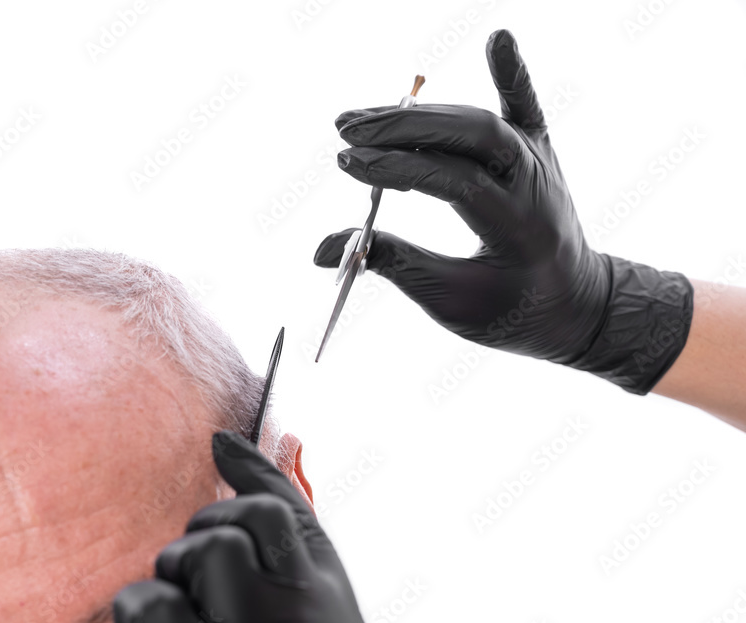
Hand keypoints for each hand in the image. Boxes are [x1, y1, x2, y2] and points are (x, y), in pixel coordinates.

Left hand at [113, 431, 391, 622]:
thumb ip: (296, 598)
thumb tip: (261, 522)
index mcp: (338, 622)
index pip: (298, 517)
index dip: (257, 472)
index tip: (222, 444)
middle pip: (251, 521)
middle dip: (211, 521)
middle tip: (192, 559)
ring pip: (203, 548)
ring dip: (176, 569)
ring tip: (177, 613)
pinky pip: (151, 598)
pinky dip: (138, 614)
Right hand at [315, 29, 691, 393]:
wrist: (573, 302)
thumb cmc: (510, 311)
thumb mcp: (451, 301)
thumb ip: (394, 265)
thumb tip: (323, 251)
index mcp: (520, 227)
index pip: (455, 182)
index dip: (399, 170)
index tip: (348, 166)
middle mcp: (535, 182)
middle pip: (470, 137)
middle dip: (405, 130)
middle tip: (345, 133)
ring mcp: (538, 159)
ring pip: (478, 120)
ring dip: (418, 114)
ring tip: (359, 119)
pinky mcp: (537, 146)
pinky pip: (523, 104)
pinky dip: (510, 71)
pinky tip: (498, 38)